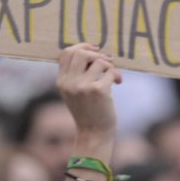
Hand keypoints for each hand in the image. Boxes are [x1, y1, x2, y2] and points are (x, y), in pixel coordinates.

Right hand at [56, 43, 121, 180]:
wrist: (94, 134)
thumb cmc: (89, 111)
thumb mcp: (76, 92)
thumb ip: (78, 73)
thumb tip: (95, 50)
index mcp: (61, 82)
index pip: (65, 53)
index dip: (81, 46)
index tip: (94, 49)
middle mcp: (69, 83)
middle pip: (80, 52)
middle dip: (96, 54)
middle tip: (107, 62)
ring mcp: (82, 87)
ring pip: (99, 61)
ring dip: (109, 66)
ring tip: (113, 76)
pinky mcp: (98, 91)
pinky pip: (110, 72)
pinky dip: (117, 75)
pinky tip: (118, 82)